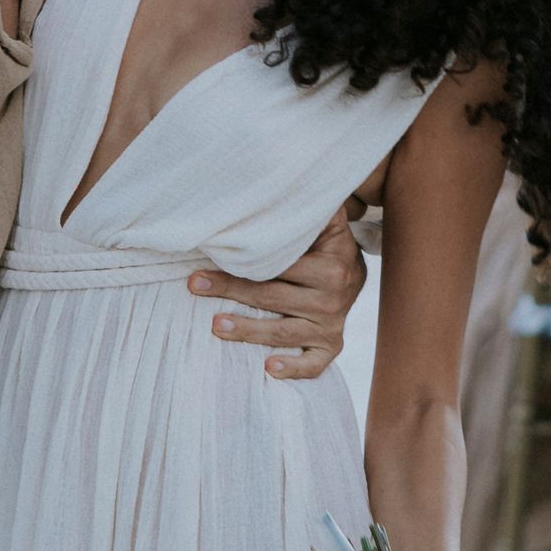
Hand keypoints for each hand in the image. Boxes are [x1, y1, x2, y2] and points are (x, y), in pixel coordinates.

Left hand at [191, 205, 364, 379]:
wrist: (355, 272)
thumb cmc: (326, 243)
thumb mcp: (326, 223)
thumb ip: (308, 207)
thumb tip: (281, 182)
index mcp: (331, 267)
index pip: (279, 267)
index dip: (241, 263)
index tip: (205, 263)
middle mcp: (333, 299)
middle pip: (273, 298)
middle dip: (231, 291)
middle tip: (196, 286)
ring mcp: (332, 326)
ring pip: (285, 333)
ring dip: (249, 331)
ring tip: (215, 325)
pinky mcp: (331, 346)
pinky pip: (314, 364)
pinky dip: (293, 369)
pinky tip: (268, 369)